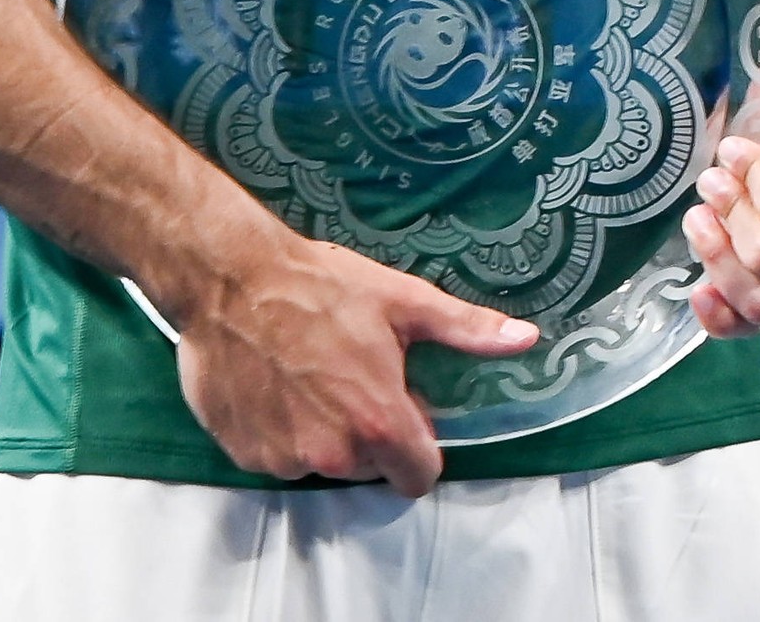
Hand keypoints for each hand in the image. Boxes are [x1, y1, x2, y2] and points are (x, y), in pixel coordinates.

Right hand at [162, 221, 536, 494]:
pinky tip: (277, 384)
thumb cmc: (322, 289)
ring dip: (324, 433)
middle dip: (371, 435)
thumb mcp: (406, 303)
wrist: (233, 282)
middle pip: (369, 468)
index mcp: (379, 424)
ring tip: (312, 375)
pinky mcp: (243, 454)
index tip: (407, 410)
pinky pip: (278, 455)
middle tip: (355, 379)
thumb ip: (468, 331)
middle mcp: (331, 455)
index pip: (419, 477)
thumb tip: (526, 340)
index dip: (420, 447)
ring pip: (321, 462)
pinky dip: (282, 431)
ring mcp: (282, 459)